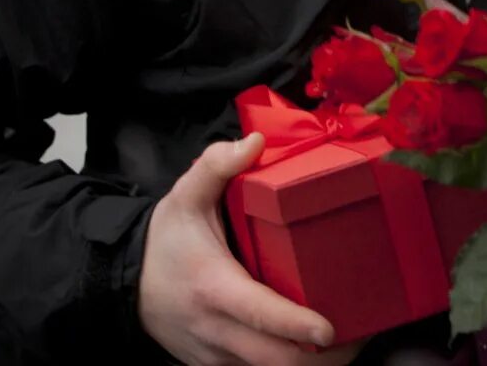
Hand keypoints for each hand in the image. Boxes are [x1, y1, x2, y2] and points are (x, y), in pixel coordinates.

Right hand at [139, 133, 364, 365]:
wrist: (122, 286)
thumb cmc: (164, 242)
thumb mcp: (183, 198)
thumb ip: (216, 166)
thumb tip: (254, 142)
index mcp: (213, 287)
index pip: (257, 313)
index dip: (294, 325)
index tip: (328, 329)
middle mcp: (216, 329)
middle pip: (274, 361)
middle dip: (323, 356)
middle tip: (364, 331)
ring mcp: (216, 354)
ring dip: (313, 365)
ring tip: (354, 341)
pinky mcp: (218, 364)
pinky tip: (319, 351)